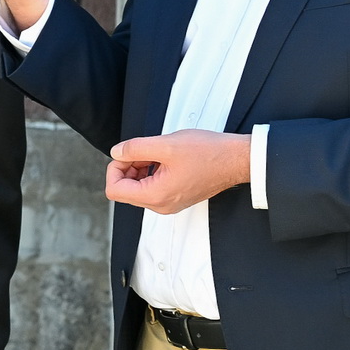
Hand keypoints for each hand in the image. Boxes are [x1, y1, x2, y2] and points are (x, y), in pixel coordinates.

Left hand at [106, 131, 251, 214]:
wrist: (236, 159)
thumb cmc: (208, 153)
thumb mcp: (165, 144)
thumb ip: (135, 148)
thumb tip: (117, 152)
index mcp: (156, 196)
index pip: (114, 190)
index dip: (115, 168)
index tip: (127, 154)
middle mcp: (161, 205)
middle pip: (125, 190)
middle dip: (128, 167)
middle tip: (143, 151)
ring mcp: (169, 203)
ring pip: (139, 188)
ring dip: (140, 168)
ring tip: (156, 153)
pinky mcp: (177, 197)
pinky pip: (153, 188)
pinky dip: (152, 172)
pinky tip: (164, 159)